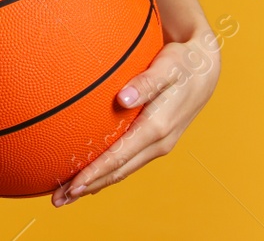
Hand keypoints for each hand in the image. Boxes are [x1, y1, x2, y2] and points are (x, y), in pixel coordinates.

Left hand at [51, 26, 222, 206]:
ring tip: (68, 194)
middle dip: (88, 186)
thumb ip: (145, 83)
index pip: (119, 157)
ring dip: (96, 183)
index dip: (95, 173)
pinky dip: (108, 171)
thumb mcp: (166, 67)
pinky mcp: (155, 140)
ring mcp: (158, 144)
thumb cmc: (182, 64)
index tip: (73, 185)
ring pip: (122, 169)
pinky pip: (128, 161)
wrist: (204, 69)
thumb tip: (122, 99)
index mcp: (157, 127)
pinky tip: (92, 175)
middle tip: (59, 199)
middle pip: (118, 171)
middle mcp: (159, 142)